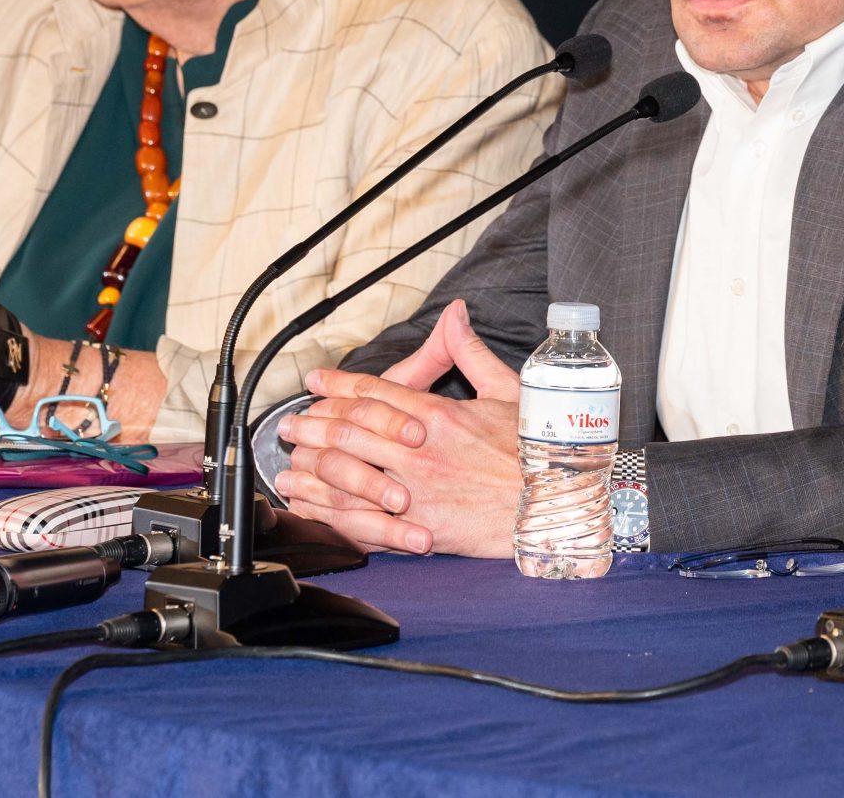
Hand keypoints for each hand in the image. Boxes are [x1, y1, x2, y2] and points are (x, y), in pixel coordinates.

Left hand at [275, 299, 523, 557]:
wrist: (554, 506)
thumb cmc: (536, 450)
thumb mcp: (506, 390)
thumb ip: (470, 352)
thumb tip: (456, 314)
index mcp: (439, 414)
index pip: (376, 392)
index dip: (339, 384)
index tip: (316, 381)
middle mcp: (421, 450)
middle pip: (350, 430)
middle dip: (314, 423)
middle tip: (290, 421)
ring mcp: (417, 491)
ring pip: (348, 473)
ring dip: (313, 465)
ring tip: (289, 460)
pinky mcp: (419, 528)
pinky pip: (363, 518)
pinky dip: (331, 509)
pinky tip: (312, 504)